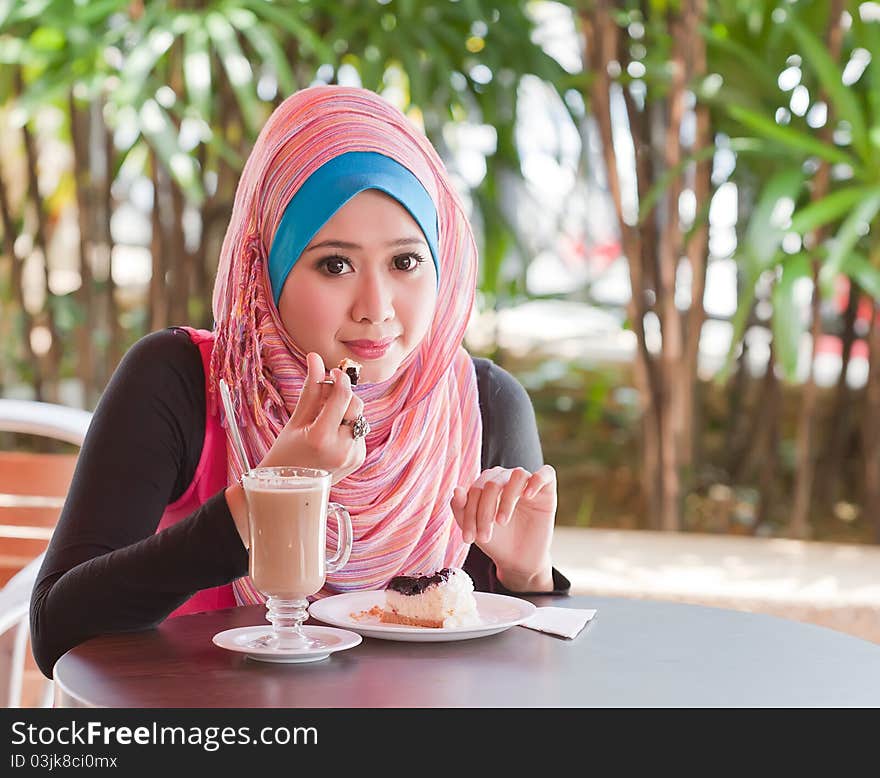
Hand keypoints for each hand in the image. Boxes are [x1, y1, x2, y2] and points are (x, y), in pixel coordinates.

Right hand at [258, 352, 365, 484]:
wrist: (289, 489)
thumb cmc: (286, 452)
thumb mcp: (296, 419)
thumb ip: (310, 389)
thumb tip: (315, 357)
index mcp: (321, 438)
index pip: (343, 397)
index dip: (341, 379)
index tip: (334, 372)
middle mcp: (341, 449)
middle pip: (356, 405)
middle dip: (344, 395)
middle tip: (326, 394)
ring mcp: (352, 456)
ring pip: (359, 418)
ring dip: (345, 412)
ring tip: (324, 420)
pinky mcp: (358, 459)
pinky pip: (358, 431)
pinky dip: (347, 427)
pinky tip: (330, 436)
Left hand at [451, 465, 556, 591]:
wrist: (518, 561)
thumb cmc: (496, 541)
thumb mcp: (473, 527)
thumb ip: (461, 508)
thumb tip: (456, 489)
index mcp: (487, 483)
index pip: (476, 488)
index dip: (469, 512)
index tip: (468, 539)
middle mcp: (507, 478)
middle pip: (493, 482)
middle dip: (484, 511)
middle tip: (484, 536)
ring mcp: (527, 483)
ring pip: (517, 475)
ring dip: (507, 499)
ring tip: (502, 522)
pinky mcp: (547, 491)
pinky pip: (546, 473)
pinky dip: (537, 480)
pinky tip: (528, 496)